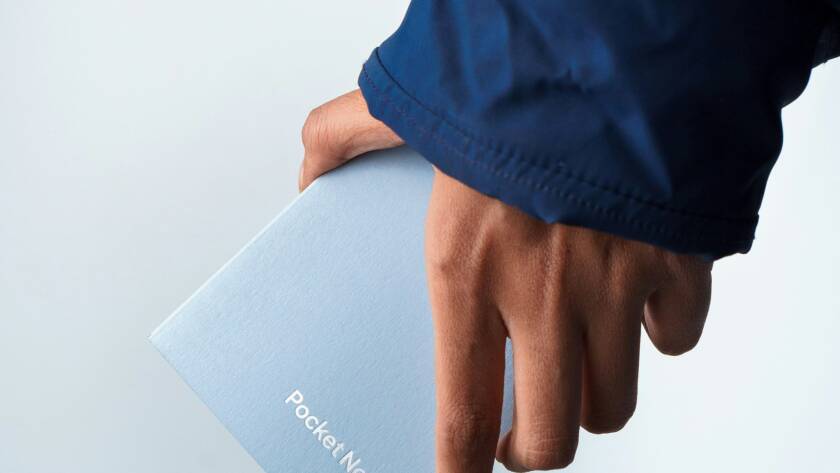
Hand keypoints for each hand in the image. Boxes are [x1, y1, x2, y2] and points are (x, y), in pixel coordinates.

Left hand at [300, 89, 712, 471]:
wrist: (610, 35)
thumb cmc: (509, 79)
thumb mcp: (409, 101)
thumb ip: (344, 135)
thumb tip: (309, 169)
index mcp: (468, 267)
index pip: (461, 408)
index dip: (460, 465)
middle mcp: (545, 293)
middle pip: (551, 436)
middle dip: (532, 451)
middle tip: (519, 435)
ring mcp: (619, 285)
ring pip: (615, 403)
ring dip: (591, 400)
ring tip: (572, 370)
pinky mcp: (680, 262)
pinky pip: (678, 338)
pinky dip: (658, 335)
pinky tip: (634, 306)